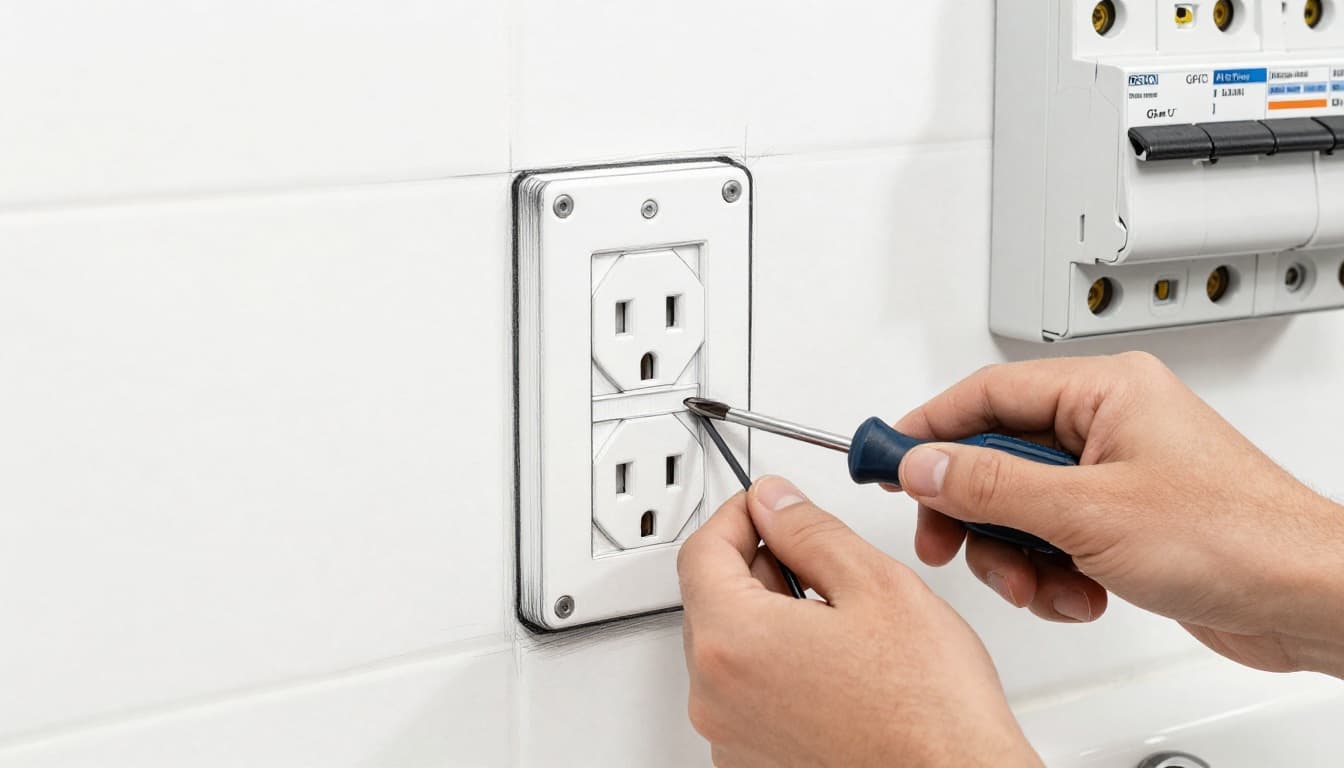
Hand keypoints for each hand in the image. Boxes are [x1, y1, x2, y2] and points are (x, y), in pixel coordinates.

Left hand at [677, 475, 1041, 767]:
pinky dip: (778, 673)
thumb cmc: (928, 712)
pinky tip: (835, 671)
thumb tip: (776, 503)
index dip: (741, 515)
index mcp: (733, 642)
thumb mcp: (876, 585)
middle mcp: (716, 697)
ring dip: (770, 622)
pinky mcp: (753, 763)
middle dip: (760, 569)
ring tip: (840, 626)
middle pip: (712, 602)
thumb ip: (810, 531)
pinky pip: (747, 697)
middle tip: (819, 562)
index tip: (770, 505)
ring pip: (731, 650)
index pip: (702, 551)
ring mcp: (731, 738)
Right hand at [892, 352, 1343, 677]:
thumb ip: (993, 484)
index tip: (882, 456)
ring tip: (1041, 583)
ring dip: (1017, 555)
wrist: (1308, 599)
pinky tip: (1081, 595)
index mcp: (1104, 391)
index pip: (986, 393)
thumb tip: (925, 464)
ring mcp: (1116, 476)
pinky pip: (1053, 539)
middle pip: (997, 454)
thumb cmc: (1236, 538)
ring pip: (1020, 506)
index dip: (927, 428)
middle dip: (972, 509)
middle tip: (942, 539)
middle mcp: (1108, 425)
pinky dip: (1053, 575)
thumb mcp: (1087, 511)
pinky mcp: (1123, 523)